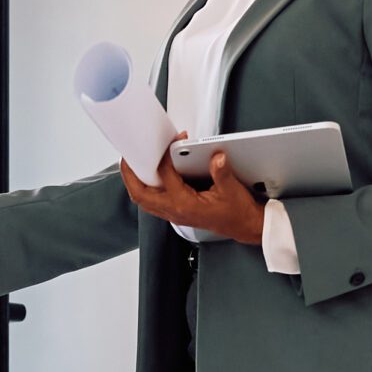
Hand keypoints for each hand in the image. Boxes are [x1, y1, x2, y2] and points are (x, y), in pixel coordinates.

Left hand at [120, 134, 262, 243]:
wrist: (244, 226)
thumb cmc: (237, 213)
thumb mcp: (231, 189)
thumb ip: (221, 172)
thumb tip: (216, 157)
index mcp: (185, 206)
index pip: (166, 178)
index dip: (164, 160)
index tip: (167, 146)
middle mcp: (175, 211)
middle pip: (141, 195)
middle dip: (131, 176)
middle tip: (128, 158)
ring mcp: (174, 213)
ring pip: (144, 200)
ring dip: (136, 183)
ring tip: (133, 166)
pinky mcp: (176, 212)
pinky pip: (152, 202)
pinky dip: (147, 189)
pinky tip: (150, 177)